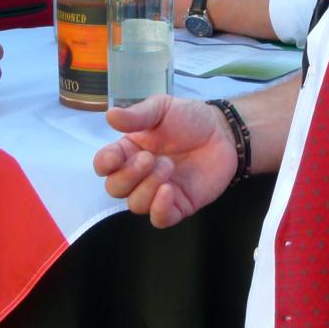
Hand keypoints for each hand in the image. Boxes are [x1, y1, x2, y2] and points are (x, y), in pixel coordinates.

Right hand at [94, 95, 237, 226]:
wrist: (224, 132)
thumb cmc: (190, 118)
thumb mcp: (162, 108)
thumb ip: (137, 115)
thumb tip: (110, 115)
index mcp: (129, 150)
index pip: (104, 164)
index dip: (104, 164)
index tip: (115, 156)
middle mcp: (139, 174)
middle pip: (116, 188)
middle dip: (129, 175)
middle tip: (150, 158)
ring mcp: (158, 191)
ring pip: (135, 204)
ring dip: (147, 187)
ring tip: (169, 166)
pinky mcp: (179, 205)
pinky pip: (159, 219)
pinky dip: (159, 209)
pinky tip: (168, 191)